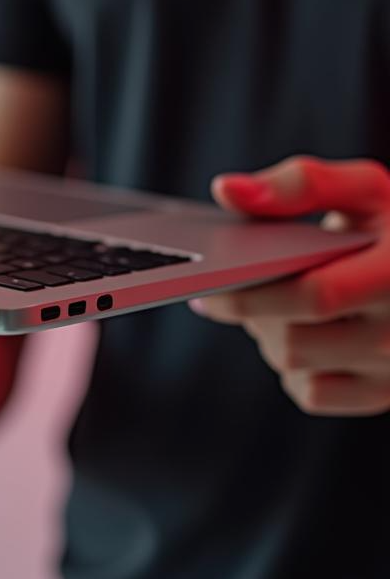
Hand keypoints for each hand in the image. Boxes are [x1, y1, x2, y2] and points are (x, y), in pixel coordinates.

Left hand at [190, 156, 389, 416]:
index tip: (207, 281)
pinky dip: (290, 365)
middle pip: (296, 339)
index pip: (316, 296)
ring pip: (297, 366)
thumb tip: (227, 189)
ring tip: (266, 301)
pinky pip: (312, 393)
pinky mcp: (382, 394)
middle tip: (223, 289)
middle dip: (250, 313)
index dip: (252, 292)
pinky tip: (292, 330)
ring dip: (266, 335)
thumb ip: (300, 184)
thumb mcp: (363, 190)